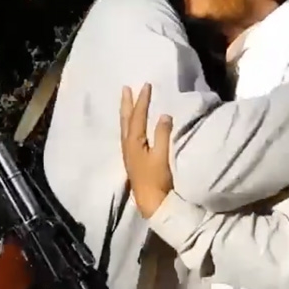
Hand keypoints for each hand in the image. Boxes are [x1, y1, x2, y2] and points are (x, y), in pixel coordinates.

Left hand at [120, 83, 173, 218]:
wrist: (151, 202)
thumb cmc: (156, 179)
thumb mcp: (162, 156)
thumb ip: (162, 135)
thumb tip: (164, 115)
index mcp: (134, 142)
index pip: (138, 116)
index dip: (142, 101)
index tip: (146, 85)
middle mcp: (127, 145)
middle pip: (126, 120)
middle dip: (127, 103)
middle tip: (125, 88)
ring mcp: (128, 153)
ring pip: (125, 127)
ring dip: (126, 112)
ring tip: (126, 101)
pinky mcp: (132, 159)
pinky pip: (127, 134)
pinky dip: (129, 124)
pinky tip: (131, 125)